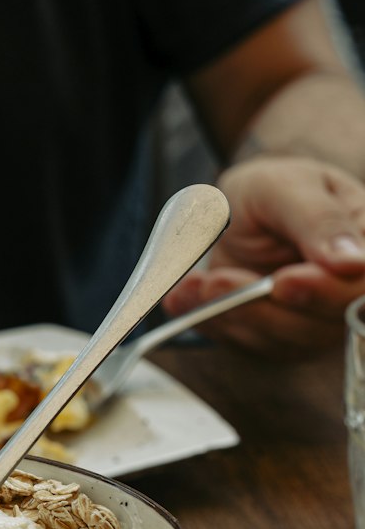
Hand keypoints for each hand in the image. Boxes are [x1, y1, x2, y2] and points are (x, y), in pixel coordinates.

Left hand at [161, 157, 364, 356]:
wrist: (238, 209)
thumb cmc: (272, 189)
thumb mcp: (287, 186)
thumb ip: (319, 219)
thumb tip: (353, 261)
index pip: (361, 285)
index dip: (326, 290)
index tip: (284, 281)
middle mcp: (348, 291)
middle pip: (324, 322)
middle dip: (264, 306)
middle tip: (216, 281)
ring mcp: (315, 320)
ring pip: (282, 339)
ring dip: (232, 315)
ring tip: (195, 284)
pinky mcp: (277, 337)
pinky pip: (247, 342)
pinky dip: (211, 322)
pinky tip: (181, 299)